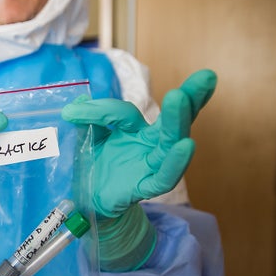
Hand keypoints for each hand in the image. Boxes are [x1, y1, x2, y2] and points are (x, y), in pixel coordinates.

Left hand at [61, 69, 216, 270]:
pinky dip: (175, 162)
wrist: (90, 200)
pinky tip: (186, 145)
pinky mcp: (148, 186)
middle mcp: (149, 144)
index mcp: (135, 130)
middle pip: (171, 120)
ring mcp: (151, 164)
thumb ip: (88, 122)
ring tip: (180, 97)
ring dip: (177, 120)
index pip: (125, 113)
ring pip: (170, 142)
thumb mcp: (89, 140)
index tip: (69, 114)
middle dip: (189, 96)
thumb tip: (75, 104)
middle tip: (206, 75)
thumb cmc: (97, 166)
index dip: (100, 110)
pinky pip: (166, 175)